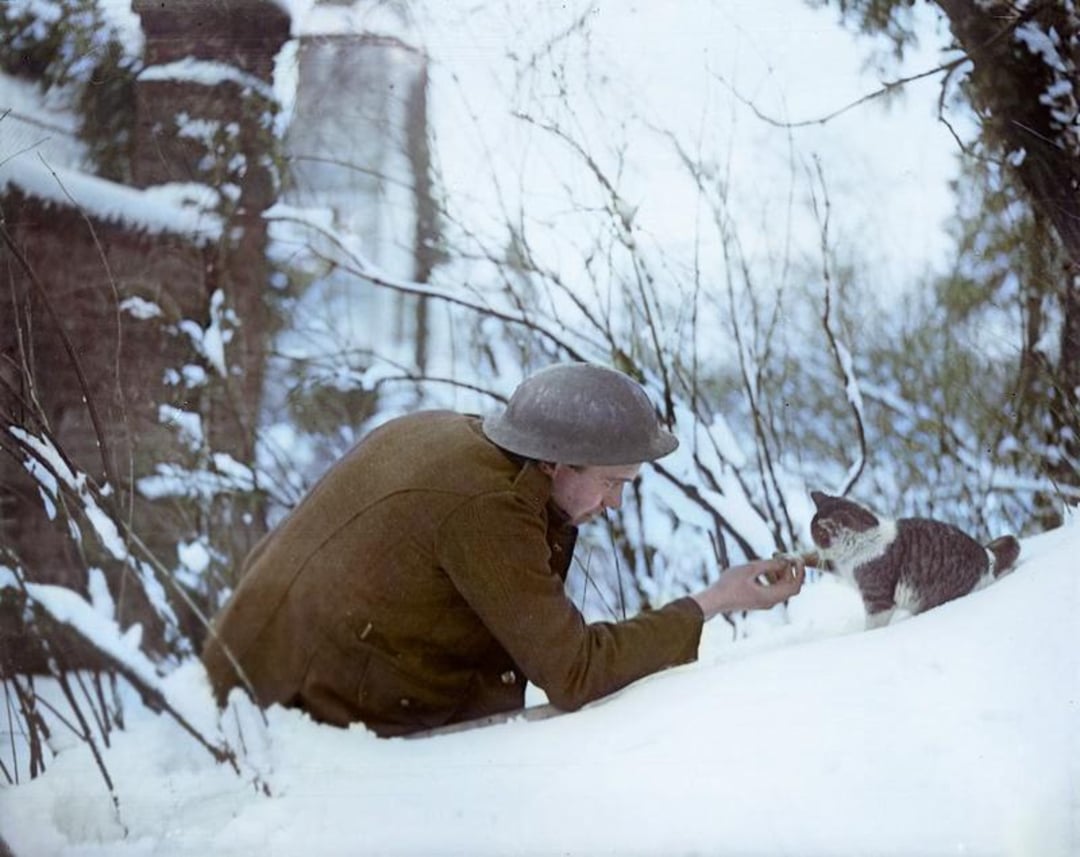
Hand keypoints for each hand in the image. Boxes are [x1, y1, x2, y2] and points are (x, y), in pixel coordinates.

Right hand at [691, 555, 805, 619]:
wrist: (714, 600)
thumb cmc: (729, 584)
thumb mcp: (750, 569)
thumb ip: (770, 565)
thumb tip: (786, 561)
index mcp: (771, 597)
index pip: (795, 586)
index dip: (800, 572)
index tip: (796, 558)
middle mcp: (771, 602)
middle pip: (789, 586)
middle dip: (789, 569)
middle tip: (782, 553)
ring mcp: (765, 601)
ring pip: (781, 586)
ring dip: (781, 571)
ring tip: (773, 555)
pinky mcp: (759, 599)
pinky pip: (773, 587)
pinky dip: (773, 576)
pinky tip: (764, 565)